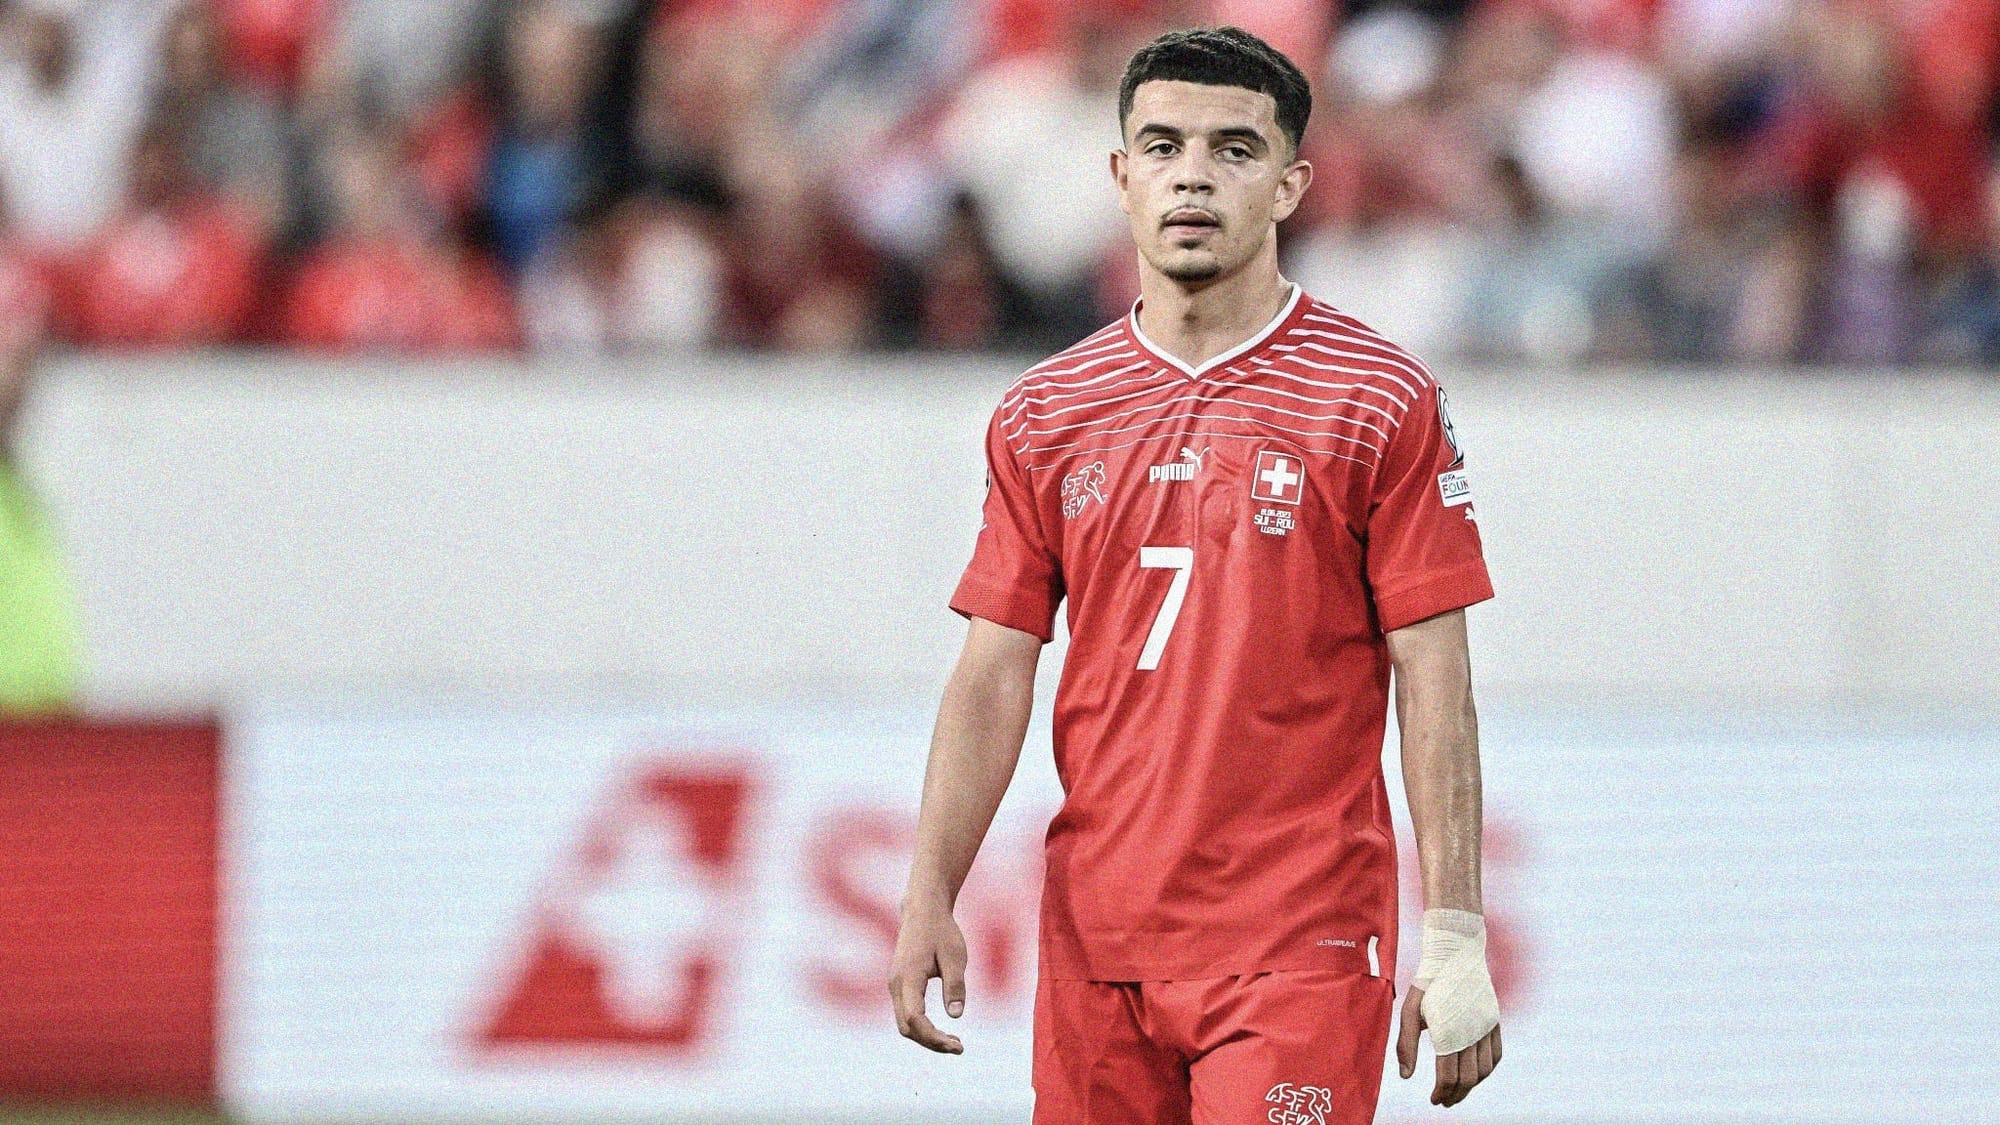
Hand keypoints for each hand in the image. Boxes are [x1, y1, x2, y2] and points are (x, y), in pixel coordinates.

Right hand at [888, 902, 968, 1053]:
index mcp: (908, 977)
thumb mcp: (955, 957)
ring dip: (927, 1037)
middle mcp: (896, 985)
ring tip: (953, 1042)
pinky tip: (942, 1030)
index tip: (957, 1045)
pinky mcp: (900, 985)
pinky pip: (907, 1014)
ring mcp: (896, 985)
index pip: (915, 1018)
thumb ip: (955, 985)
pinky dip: (922, 1027)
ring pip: (905, 1024)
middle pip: (907, 1027)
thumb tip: (956, 1015)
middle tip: (958, 1047)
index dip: (934, 1037)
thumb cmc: (941, 931)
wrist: (923, 910)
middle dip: (931, 1042)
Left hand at [1396, 984, 1501, 1106]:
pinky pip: (1496, 1055)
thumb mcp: (1409, 1010)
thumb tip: (1406, 1076)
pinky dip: (1487, 1070)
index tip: (1434, 1100)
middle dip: (1456, 1095)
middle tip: (1444, 1100)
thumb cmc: (1427, 983)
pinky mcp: (1494, 1021)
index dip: (1441, 1093)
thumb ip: (1406, 1044)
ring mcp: (1485, 1027)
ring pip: (1484, 1070)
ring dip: (1472, 1086)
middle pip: (1468, 1079)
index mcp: (1448, 1032)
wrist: (1455, 954)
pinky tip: (1476, 1073)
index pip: (1448, 1076)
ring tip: (1457, 1090)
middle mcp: (1470, 1033)